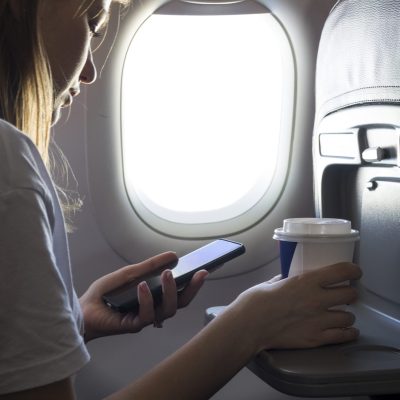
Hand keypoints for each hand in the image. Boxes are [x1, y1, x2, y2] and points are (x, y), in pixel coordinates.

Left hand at [80, 252, 208, 341]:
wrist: (82, 308)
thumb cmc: (106, 293)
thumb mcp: (130, 273)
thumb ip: (150, 266)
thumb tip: (173, 255)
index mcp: (156, 298)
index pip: (181, 292)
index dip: (195, 283)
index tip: (206, 269)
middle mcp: (154, 310)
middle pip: (181, 303)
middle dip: (193, 288)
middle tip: (199, 273)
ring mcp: (145, 319)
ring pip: (168, 310)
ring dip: (170, 291)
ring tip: (167, 274)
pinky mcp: (133, 326)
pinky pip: (146, 315)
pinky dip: (146, 299)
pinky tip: (143, 286)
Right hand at [232, 262, 361, 351]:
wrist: (249, 326)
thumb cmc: (256, 301)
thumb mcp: (272, 282)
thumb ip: (286, 280)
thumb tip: (290, 276)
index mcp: (306, 281)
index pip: (342, 271)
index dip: (353, 270)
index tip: (354, 272)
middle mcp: (317, 299)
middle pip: (350, 294)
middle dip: (349, 293)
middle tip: (343, 295)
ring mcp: (319, 320)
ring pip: (349, 317)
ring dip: (346, 315)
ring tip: (340, 315)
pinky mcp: (316, 338)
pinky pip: (343, 335)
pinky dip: (347, 332)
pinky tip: (345, 330)